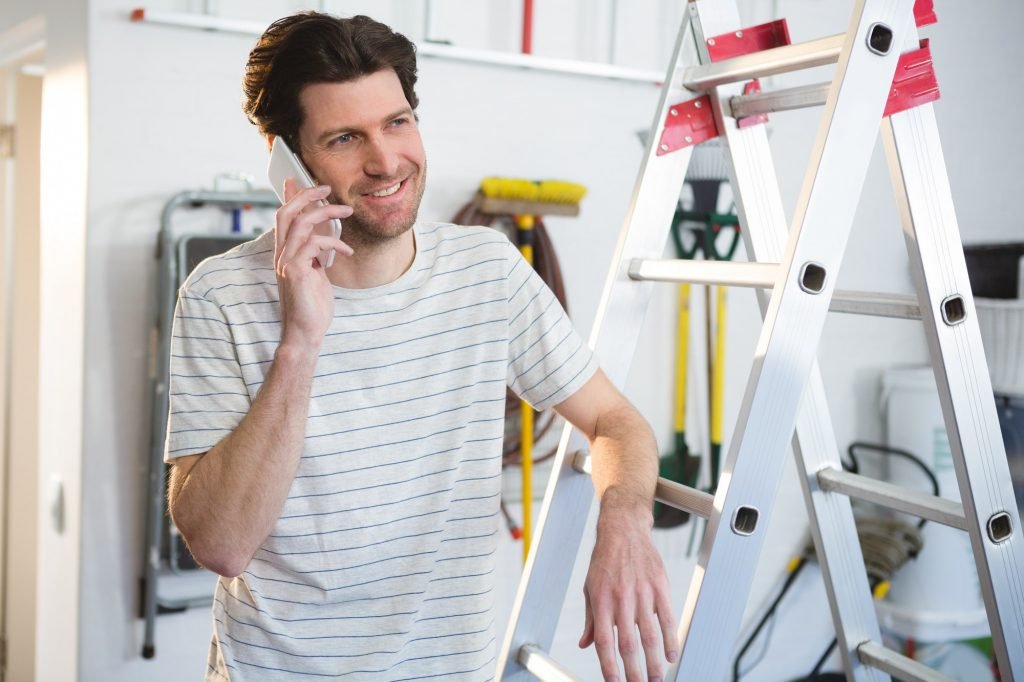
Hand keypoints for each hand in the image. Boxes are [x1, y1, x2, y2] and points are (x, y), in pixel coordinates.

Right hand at [274, 178, 352, 351]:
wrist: (306, 332)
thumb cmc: (313, 305)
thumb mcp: (316, 272)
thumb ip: (316, 252)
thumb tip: (322, 234)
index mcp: (285, 253)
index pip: (283, 217)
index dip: (290, 196)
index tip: (299, 180)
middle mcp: (281, 254)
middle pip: (286, 212)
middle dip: (306, 195)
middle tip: (326, 188)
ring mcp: (286, 262)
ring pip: (300, 223)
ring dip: (326, 212)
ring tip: (347, 211)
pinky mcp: (295, 272)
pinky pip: (313, 244)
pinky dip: (333, 243)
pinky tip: (347, 251)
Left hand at [580, 499, 677, 681]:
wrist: (623, 530)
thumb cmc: (604, 561)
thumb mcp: (590, 588)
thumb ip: (591, 619)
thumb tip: (586, 644)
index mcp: (602, 601)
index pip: (605, 641)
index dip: (609, 665)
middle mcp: (622, 599)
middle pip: (629, 644)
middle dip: (634, 671)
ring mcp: (643, 593)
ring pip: (650, 635)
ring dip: (654, 662)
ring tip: (655, 679)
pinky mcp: (660, 587)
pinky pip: (667, 618)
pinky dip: (670, 639)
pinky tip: (670, 655)